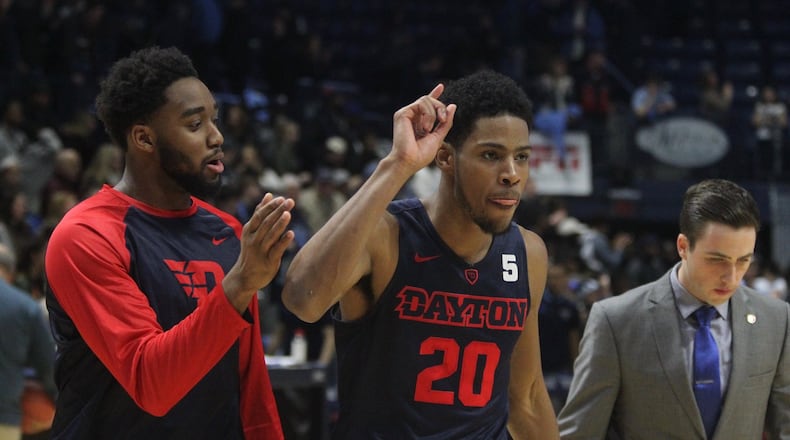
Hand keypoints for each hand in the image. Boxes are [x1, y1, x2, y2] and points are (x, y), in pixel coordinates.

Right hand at [223, 193, 294, 311]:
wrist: (244, 277)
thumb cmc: (251, 251)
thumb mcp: (251, 231)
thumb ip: (260, 213)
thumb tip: (269, 195)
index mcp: (249, 230)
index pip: (259, 215)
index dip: (270, 207)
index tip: (281, 198)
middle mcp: (253, 240)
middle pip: (266, 223)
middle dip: (278, 211)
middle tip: (290, 201)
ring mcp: (260, 251)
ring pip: (270, 235)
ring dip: (279, 224)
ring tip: (288, 214)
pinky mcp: (268, 262)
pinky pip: (276, 250)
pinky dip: (283, 242)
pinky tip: (291, 233)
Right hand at [390, 84, 455, 172]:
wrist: (409, 161)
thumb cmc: (421, 155)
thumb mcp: (438, 137)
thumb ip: (446, 122)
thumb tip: (453, 106)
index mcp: (419, 122)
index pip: (427, 105)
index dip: (434, 94)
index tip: (441, 86)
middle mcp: (412, 116)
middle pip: (430, 100)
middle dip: (441, 108)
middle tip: (443, 120)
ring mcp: (406, 114)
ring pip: (426, 99)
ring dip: (433, 113)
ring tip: (429, 130)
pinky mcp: (402, 113)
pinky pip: (421, 103)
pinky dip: (428, 115)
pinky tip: (424, 128)